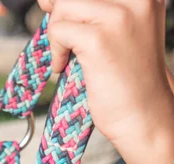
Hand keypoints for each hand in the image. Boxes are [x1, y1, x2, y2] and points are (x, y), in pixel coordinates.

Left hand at [39, 0, 173, 163]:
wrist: (144, 115)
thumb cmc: (127, 79)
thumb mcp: (114, 33)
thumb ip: (89, 12)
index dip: (68, 1)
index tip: (57, 11)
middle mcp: (136, 0)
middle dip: (59, 11)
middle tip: (59, 36)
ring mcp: (119, 17)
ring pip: (65, 4)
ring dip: (56, 31)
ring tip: (65, 54)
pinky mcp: (99, 40)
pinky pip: (59, 30)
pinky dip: (55, 50)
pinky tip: (64, 66)